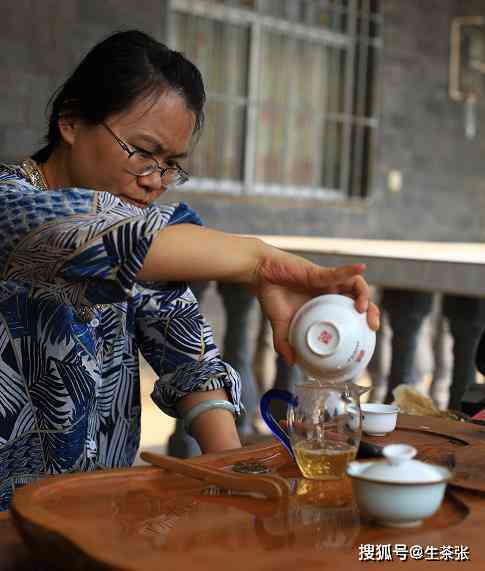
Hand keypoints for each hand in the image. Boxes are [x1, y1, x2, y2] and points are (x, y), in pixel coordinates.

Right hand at [252, 250, 379, 363]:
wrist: (259, 275)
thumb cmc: (271, 295)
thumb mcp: (279, 324)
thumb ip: (284, 342)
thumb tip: (291, 362)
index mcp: (323, 305)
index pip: (349, 314)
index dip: (360, 324)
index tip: (366, 338)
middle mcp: (329, 293)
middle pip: (358, 300)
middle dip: (370, 312)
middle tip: (372, 327)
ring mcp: (326, 282)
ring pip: (354, 285)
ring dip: (364, 295)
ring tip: (363, 310)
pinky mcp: (318, 272)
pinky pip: (338, 271)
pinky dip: (350, 270)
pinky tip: (360, 267)